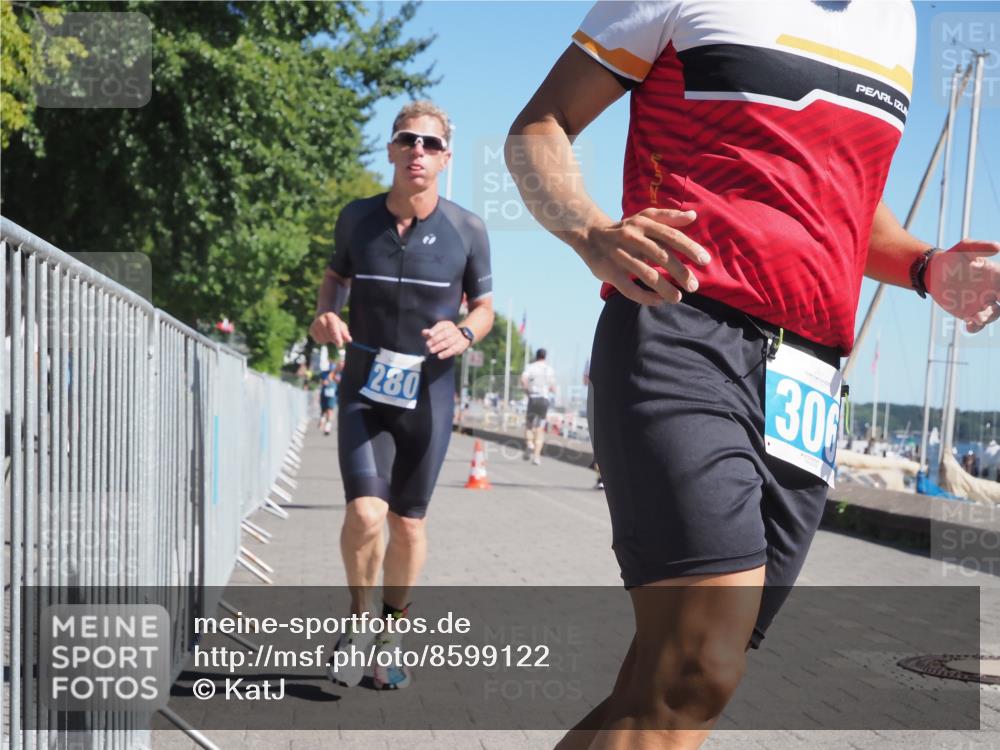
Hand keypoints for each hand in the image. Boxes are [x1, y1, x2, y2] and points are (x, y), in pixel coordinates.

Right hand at [309, 312, 351, 345]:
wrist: (323, 318)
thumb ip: (345, 333)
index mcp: (330, 316)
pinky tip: (325, 335)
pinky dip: (324, 341)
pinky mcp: (311, 330)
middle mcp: (321, 319)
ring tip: (330, 334)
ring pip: (323, 339)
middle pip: (328, 334)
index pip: (333, 327)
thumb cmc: (335, 324)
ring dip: (329, 340)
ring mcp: (314, 325)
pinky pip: (319, 341)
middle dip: (334, 339)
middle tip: (339, 342)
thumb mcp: (342, 326)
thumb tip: (349, 340)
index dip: (336, 337)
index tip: (340, 345)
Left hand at [422, 321, 468, 358]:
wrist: (461, 338)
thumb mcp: (438, 332)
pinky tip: (439, 356)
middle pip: (444, 334)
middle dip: (435, 339)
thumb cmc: (446, 335)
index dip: (435, 330)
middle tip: (428, 345)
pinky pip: (453, 349)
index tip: (429, 334)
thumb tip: (423, 332)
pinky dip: (446, 353)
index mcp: (448, 324)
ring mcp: (459, 337)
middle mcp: (454, 329)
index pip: (441, 325)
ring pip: (448, 342)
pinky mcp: (462, 345)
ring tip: (431, 350)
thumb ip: (430, 332)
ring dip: (439, 347)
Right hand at [578, 208, 710, 305]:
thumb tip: (693, 216)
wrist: (589, 235)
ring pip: (646, 274)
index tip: (705, 261)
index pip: (671, 236)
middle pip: (661, 255)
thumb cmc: (625, 228)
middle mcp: (632, 238)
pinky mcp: (610, 272)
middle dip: (680, 272)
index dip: (689, 248)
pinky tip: (658, 301)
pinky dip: (645, 297)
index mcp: (644, 224)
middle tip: (694, 286)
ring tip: (678, 298)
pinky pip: (629, 288)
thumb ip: (669, 217)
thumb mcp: (644, 217)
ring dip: (664, 288)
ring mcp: (620, 256)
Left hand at [927, 240, 999, 332]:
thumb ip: (979, 247)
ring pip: (993, 314)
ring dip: (988, 317)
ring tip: (977, 318)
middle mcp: (992, 290)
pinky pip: (976, 324)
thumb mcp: (964, 248)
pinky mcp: (968, 313)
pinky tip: (969, 325)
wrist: (933, 272)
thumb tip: (998, 247)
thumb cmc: (952, 257)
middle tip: (997, 302)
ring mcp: (981, 303)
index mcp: (995, 275)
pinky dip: (975, 327)